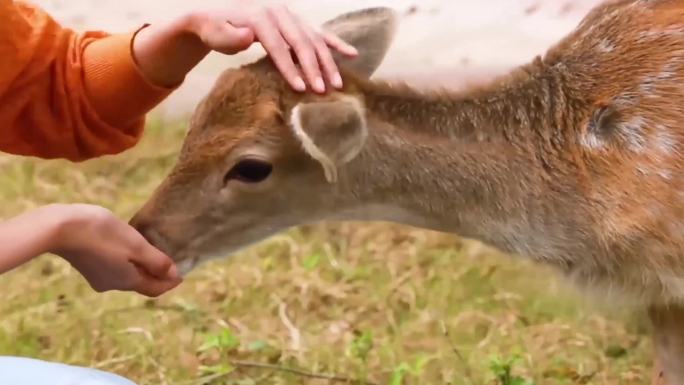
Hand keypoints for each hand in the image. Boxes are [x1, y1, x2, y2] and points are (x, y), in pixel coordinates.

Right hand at [47, 204, 181, 296]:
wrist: (58, 228)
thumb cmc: (102, 234)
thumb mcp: (136, 245)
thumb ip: (156, 262)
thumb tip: (174, 275)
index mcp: (127, 281)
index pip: (154, 289)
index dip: (170, 282)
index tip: (182, 274)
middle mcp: (112, 284)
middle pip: (141, 283)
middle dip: (156, 274)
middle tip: (170, 260)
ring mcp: (97, 276)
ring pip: (127, 275)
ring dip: (140, 266)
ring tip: (151, 251)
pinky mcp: (87, 265)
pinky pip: (114, 267)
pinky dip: (126, 261)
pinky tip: (126, 247)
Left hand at [188, 4, 357, 92]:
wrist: (216, 15)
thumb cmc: (213, 29)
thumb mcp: (213, 32)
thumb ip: (228, 36)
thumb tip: (248, 36)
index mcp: (259, 16)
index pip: (278, 45)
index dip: (289, 66)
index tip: (300, 87)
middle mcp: (279, 12)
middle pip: (301, 42)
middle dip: (314, 68)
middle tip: (323, 91)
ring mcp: (291, 16)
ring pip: (314, 39)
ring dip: (328, 62)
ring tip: (337, 85)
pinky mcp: (297, 21)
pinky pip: (320, 32)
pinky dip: (336, 43)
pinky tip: (352, 54)